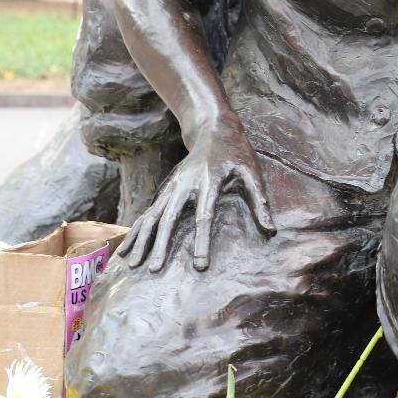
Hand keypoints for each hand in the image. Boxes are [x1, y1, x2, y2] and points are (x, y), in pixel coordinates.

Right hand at [117, 114, 275, 272]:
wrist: (213, 126)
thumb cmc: (237, 152)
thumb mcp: (252, 172)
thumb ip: (260, 201)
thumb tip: (271, 231)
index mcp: (209, 181)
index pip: (204, 216)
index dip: (202, 242)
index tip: (200, 265)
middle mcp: (186, 184)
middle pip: (170, 218)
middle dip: (161, 245)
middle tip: (154, 270)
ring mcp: (172, 185)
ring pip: (153, 215)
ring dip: (142, 240)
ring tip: (132, 264)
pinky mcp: (166, 188)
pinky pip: (148, 212)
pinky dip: (136, 231)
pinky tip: (126, 249)